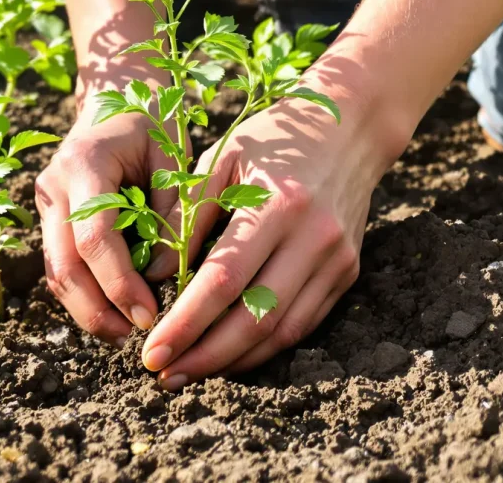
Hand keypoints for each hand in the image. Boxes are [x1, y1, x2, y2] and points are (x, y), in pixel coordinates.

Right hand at [36, 92, 180, 345]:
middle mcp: (54, 186)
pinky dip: (85, 295)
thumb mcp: (174, 154)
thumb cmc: (153, 122)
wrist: (117, 95)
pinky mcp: (51, 220)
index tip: (150, 314)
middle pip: (63, 265)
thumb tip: (166, 273)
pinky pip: (62, 266)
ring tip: (126, 333)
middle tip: (135, 337)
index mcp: (83, 163)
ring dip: (88, 310)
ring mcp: (46, 204)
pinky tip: (115, 313)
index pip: (94, 237)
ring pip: (56, 273)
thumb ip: (173, 210)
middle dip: (97, 309)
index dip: (120, 282)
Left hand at [140, 81, 402, 389]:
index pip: (224, 281)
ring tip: (190, 371)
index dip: (186, 323)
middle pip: (255, 318)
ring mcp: (337, 258)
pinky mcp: (347, 271)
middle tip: (164, 375)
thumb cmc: (271, 139)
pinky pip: (304, 323)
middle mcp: (314, 237)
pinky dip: (265, 347)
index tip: (152, 350)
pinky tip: (230, 355)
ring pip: (283, 331)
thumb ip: (186, 216)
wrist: (350, 127)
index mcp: (277, 204)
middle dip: (206, 355)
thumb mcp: (221, 159)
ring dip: (234, 361)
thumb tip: (156, 277)